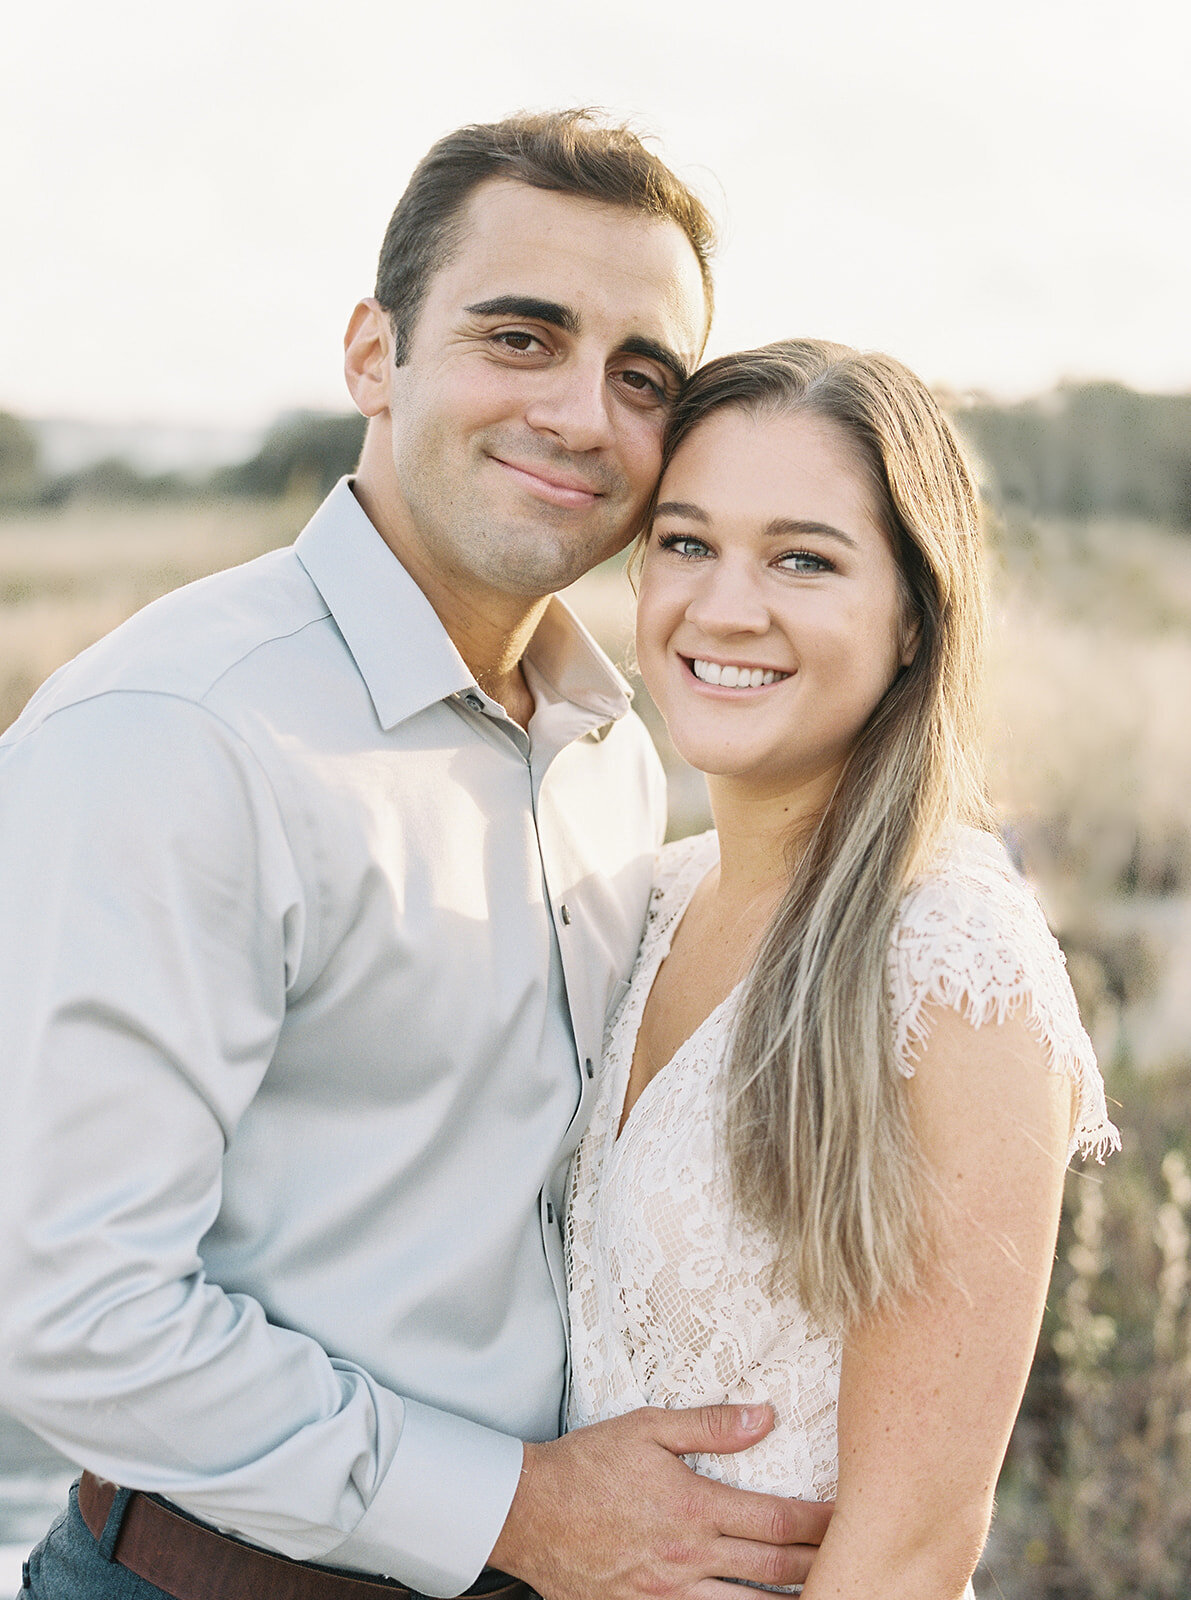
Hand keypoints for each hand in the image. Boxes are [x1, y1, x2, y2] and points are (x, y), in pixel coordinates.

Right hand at [488, 1404, 831, 1599]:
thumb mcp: (647, 1428)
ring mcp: (669, 1595)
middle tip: (856, 1557)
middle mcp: (689, 1559)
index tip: (851, 1516)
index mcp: (694, 1508)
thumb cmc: (587, 1464)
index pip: (777, 1521)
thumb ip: (710, 1425)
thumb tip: (766, 1417)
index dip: (820, 1522)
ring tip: (821, 1594)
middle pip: (775, 1572)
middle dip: (820, 1565)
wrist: (527, 1513)